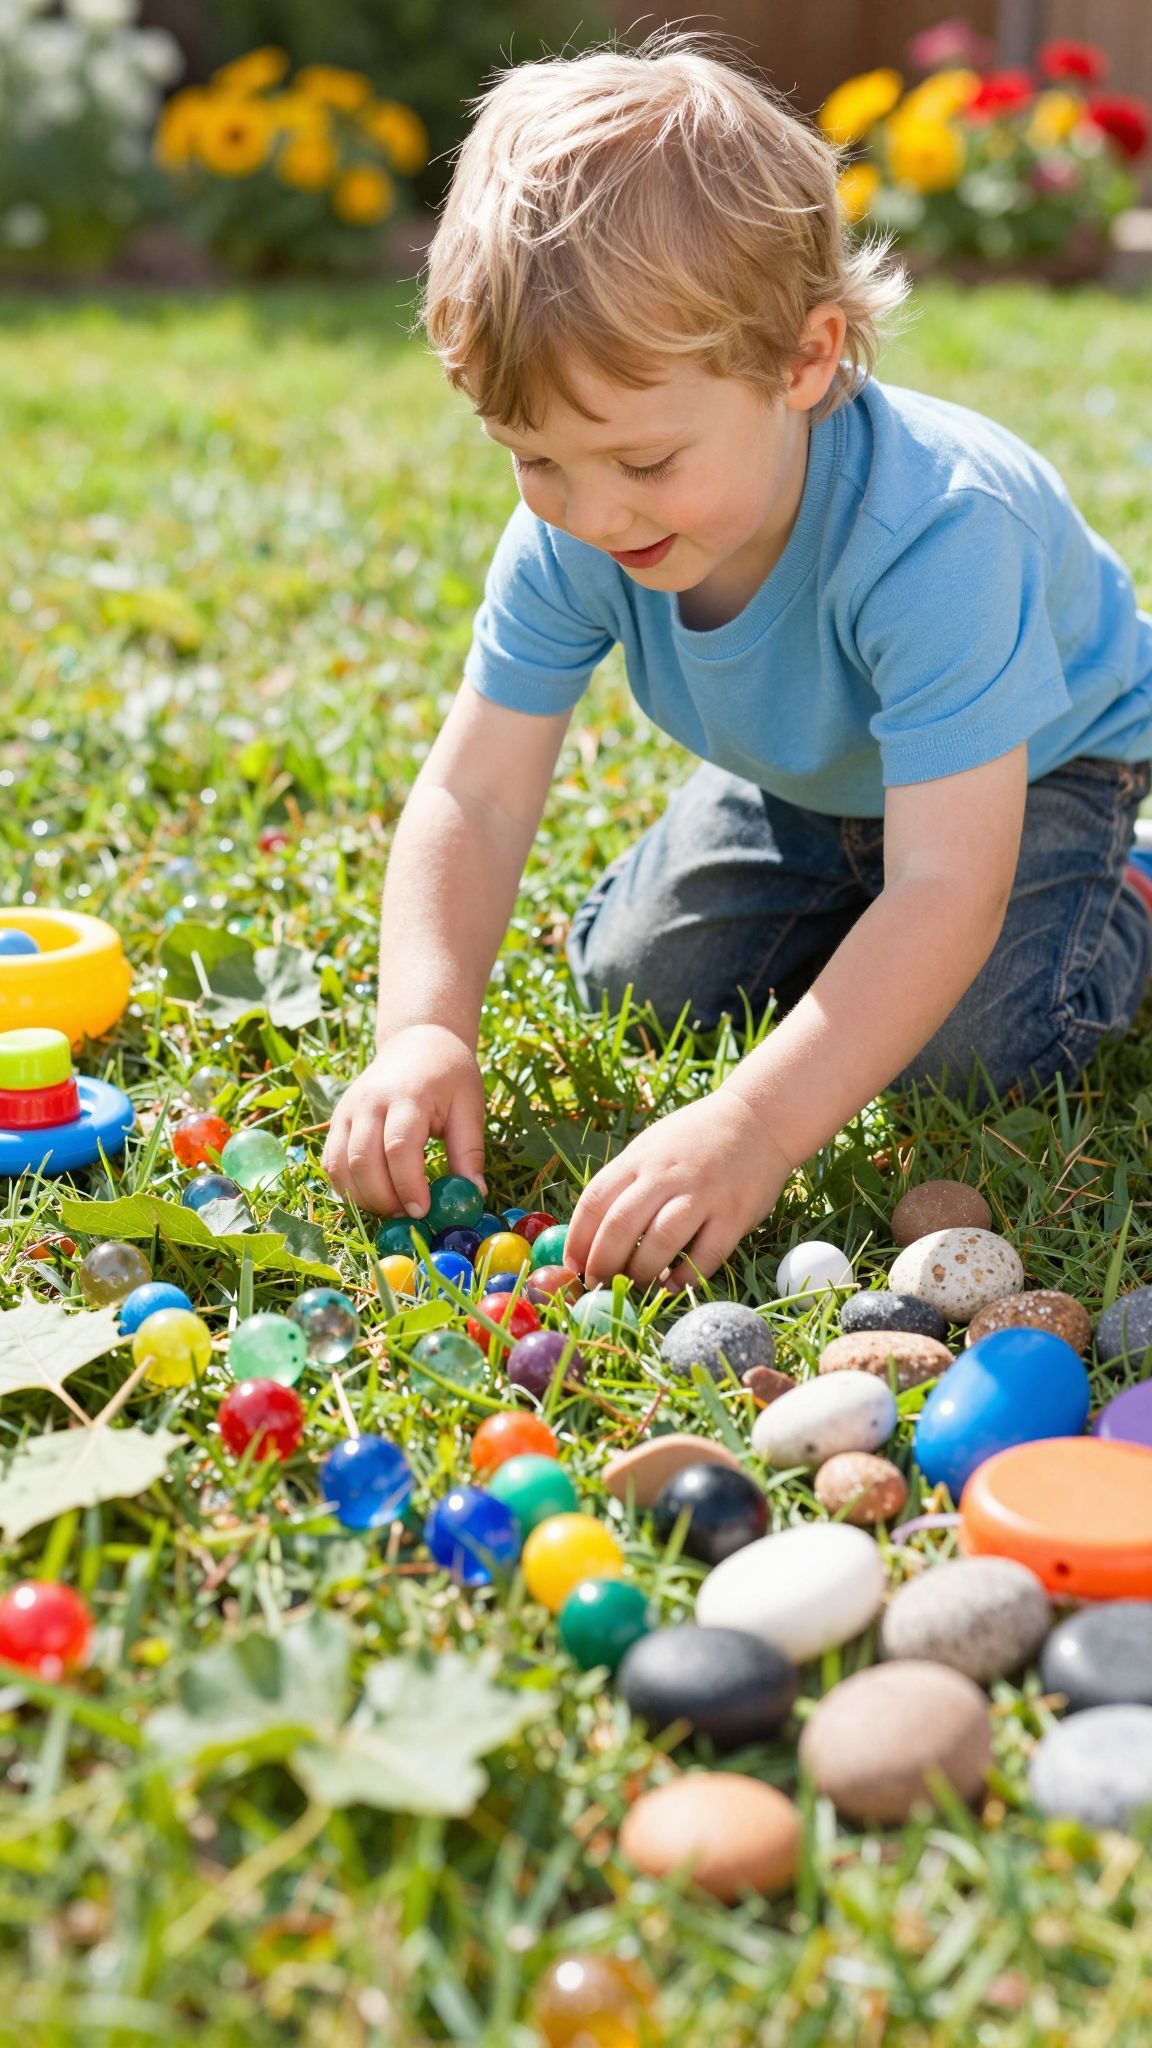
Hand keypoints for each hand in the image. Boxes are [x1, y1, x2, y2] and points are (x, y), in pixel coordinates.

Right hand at [321, 1025, 486, 1218]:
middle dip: (383, 1198)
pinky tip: (372, 1196)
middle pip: (363, 1161)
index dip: (408, 1185)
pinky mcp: (336, 1120)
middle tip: (408, 1217)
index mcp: (407, 1096)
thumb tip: (476, 1195)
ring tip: (391, 1208)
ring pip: (340, 1165)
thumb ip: (469, 1151)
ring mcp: (347, 1111)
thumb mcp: (469, 1106)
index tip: (423, 1211)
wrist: (416, 1043)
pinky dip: (346, 1187)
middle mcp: (369, 1102)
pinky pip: (331, 1162)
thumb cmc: (449, 1075)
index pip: (399, 1147)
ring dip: (362, 1197)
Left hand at [563, 1089, 792, 1292]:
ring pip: (659, 1243)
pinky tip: (672, 1286)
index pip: (594, 1202)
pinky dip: (684, 1277)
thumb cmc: (696, 1138)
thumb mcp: (651, 1146)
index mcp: (639, 1159)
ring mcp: (702, 1194)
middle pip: (620, 1226)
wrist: (757, 1118)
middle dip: (602, 1264)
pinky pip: (705, 1256)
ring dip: (641, 1274)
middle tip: (598, 1285)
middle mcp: (666, 1175)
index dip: (577, 1240)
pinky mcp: (734, 1214)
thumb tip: (590, 1234)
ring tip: (635, 1287)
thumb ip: (625, 1182)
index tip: (571, 1266)